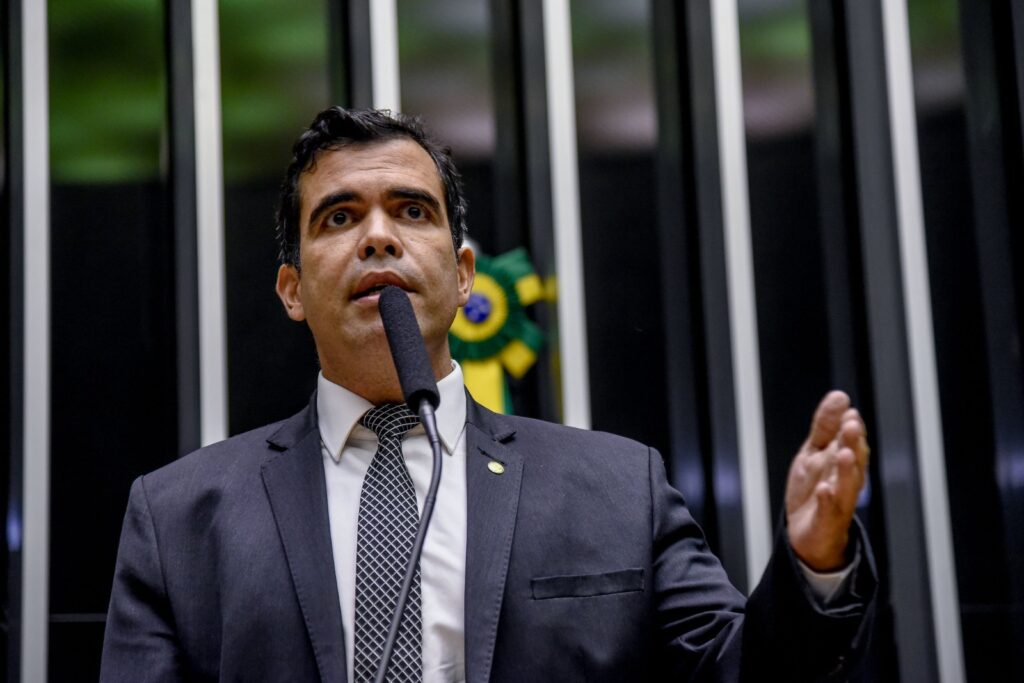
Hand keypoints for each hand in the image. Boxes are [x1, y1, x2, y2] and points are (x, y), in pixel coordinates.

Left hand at [785, 391, 869, 570]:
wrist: (806, 536)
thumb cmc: (814, 491)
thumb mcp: (814, 453)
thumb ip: (826, 427)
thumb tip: (840, 396)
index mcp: (842, 463)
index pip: (850, 443)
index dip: (849, 429)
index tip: (849, 413)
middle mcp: (845, 482)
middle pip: (852, 461)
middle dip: (852, 443)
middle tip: (851, 425)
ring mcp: (838, 503)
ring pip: (846, 485)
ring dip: (846, 469)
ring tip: (844, 452)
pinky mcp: (826, 523)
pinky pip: (829, 512)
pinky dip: (828, 501)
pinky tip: (824, 490)